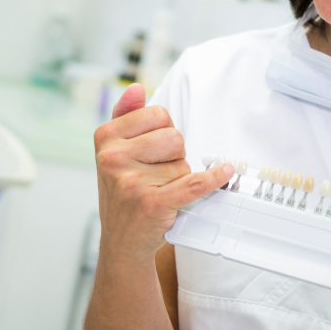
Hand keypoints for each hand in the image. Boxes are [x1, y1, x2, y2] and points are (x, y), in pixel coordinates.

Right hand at [94, 84, 232, 264]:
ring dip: (178, 176)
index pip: (158, 115)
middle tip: (155, 173)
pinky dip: (214, 179)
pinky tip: (225, 172)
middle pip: (174, 137)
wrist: (121, 241)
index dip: (162, 131)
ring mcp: (132, 181)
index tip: (152, 149)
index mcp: (105, 137)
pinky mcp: (153, 203)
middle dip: (173, 154)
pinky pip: (194, 183)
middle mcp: (114, 158)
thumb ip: (125, 116)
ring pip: (183, 163)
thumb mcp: (113, 151)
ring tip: (159, 188)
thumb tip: (136, 88)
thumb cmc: (121, 192)